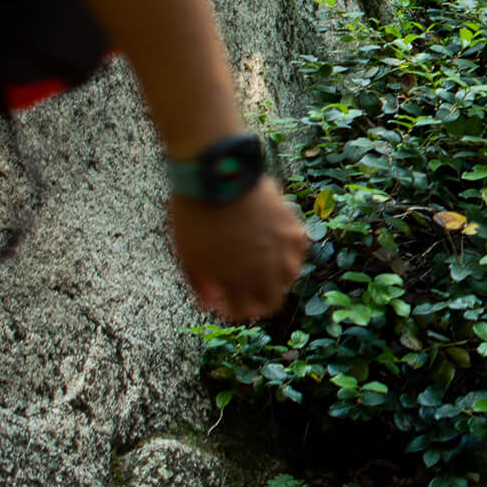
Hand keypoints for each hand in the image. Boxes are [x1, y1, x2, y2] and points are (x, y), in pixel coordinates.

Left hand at [171, 178, 305, 319]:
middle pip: (272, 301)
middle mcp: (267, 269)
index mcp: (238, 280)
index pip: (243, 311)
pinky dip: (288, 251)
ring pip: (290, 276)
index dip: (231, 310)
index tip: (222, 300)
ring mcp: (283, 247)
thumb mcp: (188, 255)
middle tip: (242, 289)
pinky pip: (298, 248)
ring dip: (276, 277)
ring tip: (261, 266)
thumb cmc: (196, 214)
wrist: (218, 175)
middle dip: (256, 300)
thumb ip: (200, 283)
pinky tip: (275, 243)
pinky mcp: (293, 225)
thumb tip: (209, 301)